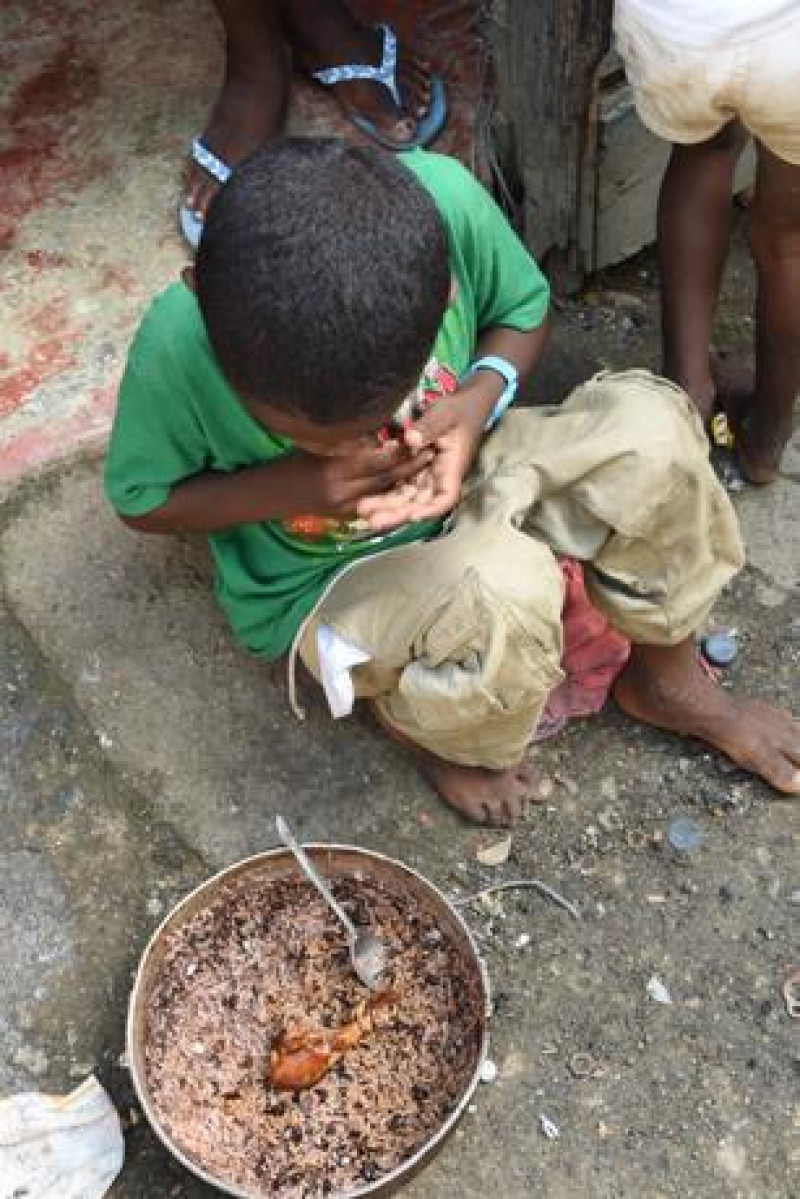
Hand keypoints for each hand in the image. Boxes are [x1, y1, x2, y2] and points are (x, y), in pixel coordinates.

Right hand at [291, 437, 434, 519]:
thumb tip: (379, 432)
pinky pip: (375, 502)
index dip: (401, 449)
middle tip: (431, 450)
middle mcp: (343, 492)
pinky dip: (390, 491)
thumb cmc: (290, 463)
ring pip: (384, 493)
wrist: (271, 495)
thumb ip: (348, 443)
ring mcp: (345, 508)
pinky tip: (405, 481)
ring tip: (425, 465)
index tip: (418, 435)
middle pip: (386, 478)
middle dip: (411, 465)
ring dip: (406, 480)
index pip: (377, 460)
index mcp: (334, 470)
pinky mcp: (346, 516)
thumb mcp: (317, 446)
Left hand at [356, 384, 492, 530]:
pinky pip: (398, 486)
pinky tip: (365, 498)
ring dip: (386, 507)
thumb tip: (410, 439)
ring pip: (405, 498)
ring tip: (363, 511)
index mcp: (452, 469)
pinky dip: (383, 493)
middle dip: (398, 514)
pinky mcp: (412, 471)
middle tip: (374, 521)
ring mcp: (424, 477)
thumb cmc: (458, 411)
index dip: (431, 510)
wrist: (460, 407)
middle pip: (419, 504)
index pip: (446, 497)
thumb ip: (430, 426)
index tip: (414, 516)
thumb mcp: (446, 414)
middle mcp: (438, 479)